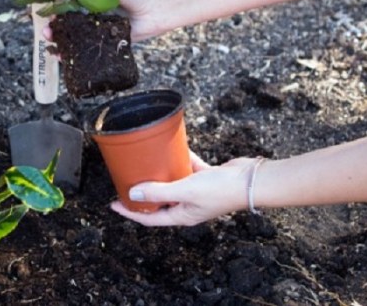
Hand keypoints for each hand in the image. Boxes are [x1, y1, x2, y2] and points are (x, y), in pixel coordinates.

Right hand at [42, 0, 177, 42]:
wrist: (160, 6)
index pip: (65, 1)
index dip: (54, 8)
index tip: (44, 14)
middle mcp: (93, 10)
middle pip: (68, 20)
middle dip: (55, 28)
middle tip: (46, 33)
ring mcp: (99, 27)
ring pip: (76, 36)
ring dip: (62, 42)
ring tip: (52, 46)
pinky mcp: (108, 41)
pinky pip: (90, 48)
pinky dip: (77, 53)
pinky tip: (65, 57)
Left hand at [110, 153, 260, 225]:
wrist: (251, 180)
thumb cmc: (221, 190)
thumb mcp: (185, 190)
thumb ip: (158, 191)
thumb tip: (133, 193)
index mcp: (182, 216)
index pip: (150, 217)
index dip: (131, 212)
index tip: (114, 204)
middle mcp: (188, 206)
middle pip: (159, 201)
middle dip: (142, 192)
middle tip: (127, 180)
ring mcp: (197, 192)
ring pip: (172, 183)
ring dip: (160, 174)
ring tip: (145, 163)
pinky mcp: (206, 178)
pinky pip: (187, 168)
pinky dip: (179, 160)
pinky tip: (172, 149)